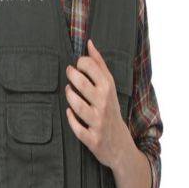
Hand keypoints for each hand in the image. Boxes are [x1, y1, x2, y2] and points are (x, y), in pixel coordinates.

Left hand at [65, 39, 133, 169]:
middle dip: (72, 75)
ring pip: (78, 106)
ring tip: (68, 90)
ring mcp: (98, 122)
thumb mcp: (109, 86)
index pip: (92, 68)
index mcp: (109, 88)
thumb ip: (99, 64)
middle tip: (69, 72)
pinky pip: (77, 129)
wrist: (120, 144)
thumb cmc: (111, 108)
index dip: (81, 62)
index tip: (78, 65)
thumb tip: (89, 43)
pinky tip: (69, 112)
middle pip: (83, 85)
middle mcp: (104, 104)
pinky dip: (71, 119)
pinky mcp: (92, 139)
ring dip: (69, 96)